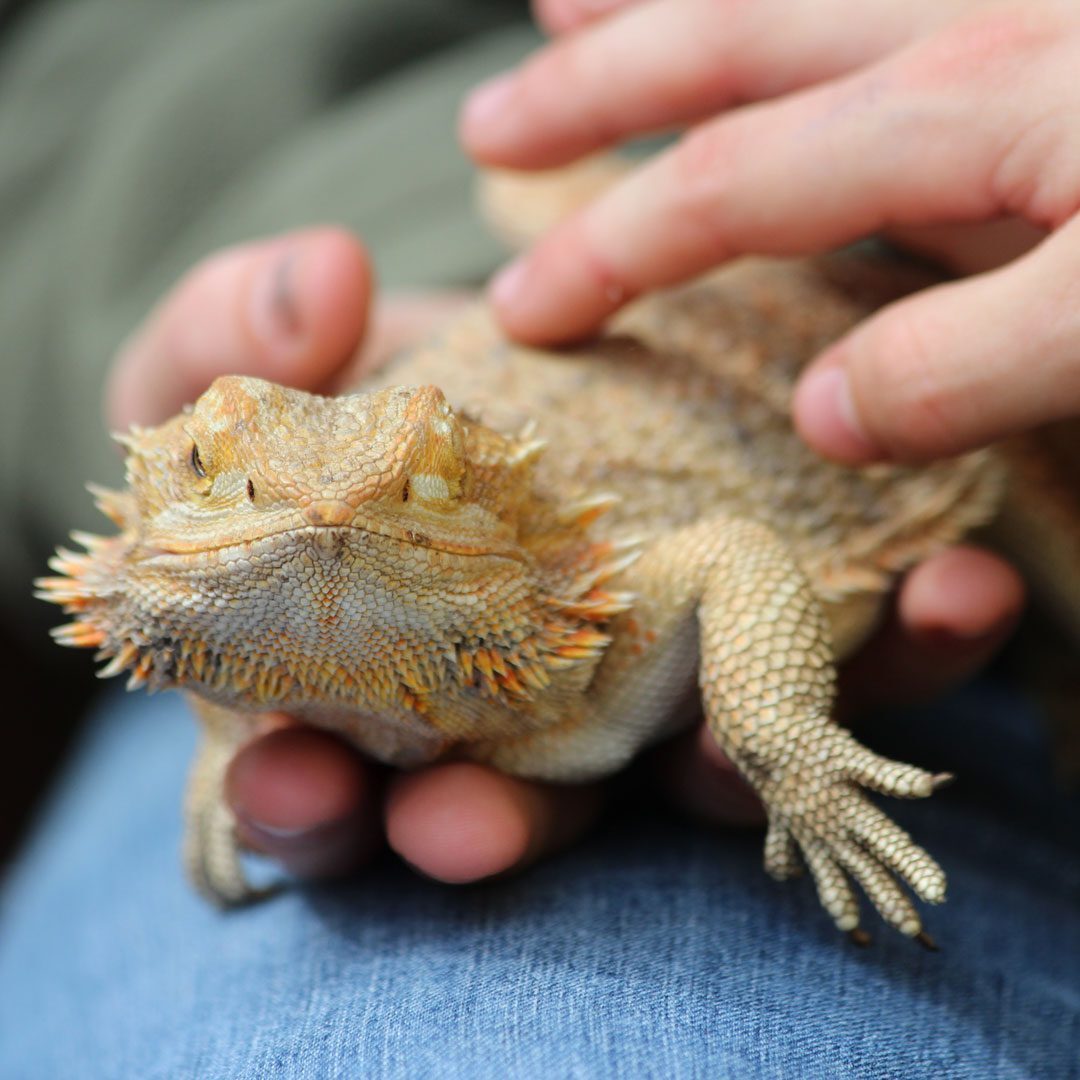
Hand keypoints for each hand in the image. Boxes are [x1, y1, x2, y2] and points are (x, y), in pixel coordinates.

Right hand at [108, 228, 1020, 887]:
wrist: (482, 368)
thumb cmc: (327, 388)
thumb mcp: (242, 352)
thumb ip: (231, 326)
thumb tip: (327, 287)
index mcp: (348, 680)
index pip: (314, 781)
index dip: (296, 800)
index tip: (293, 781)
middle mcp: (482, 713)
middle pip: (482, 813)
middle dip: (470, 828)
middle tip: (455, 825)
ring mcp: (606, 696)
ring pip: (652, 781)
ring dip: (691, 779)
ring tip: (724, 758)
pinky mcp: (722, 655)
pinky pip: (793, 697)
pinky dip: (853, 670)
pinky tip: (932, 602)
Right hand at [460, 0, 1079, 462]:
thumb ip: (969, 364)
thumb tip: (823, 411)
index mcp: (972, 101)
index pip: (733, 180)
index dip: (614, 245)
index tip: (523, 313)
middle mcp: (970, 28)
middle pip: (732, 38)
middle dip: (595, 86)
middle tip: (491, 129)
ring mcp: (1007, 13)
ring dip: (669, 2)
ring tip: (566, 2)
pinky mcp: (1043, 36)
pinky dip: (797, 9)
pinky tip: (764, 28)